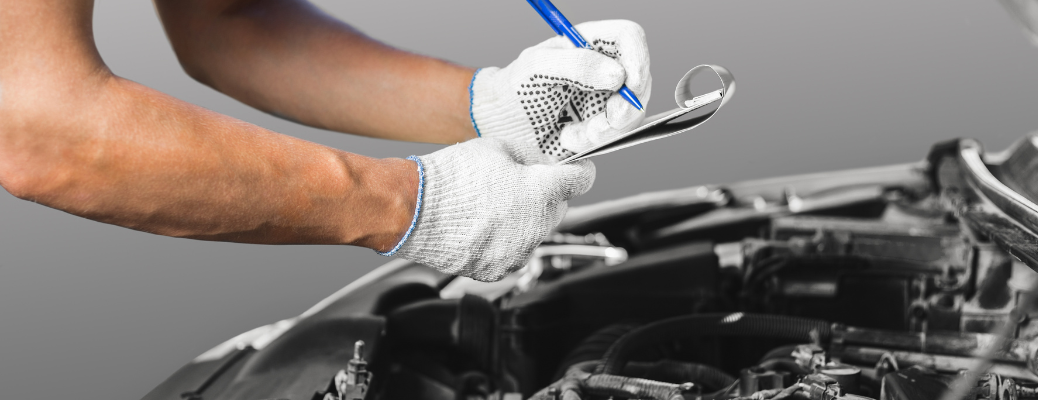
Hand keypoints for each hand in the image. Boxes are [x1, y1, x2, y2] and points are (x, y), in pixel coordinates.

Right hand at [380, 138, 595, 281]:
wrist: (413, 212)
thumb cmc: (450, 179)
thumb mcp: (495, 148)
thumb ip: (527, 157)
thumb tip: (540, 163)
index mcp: (542, 191)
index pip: (580, 180)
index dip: (579, 171)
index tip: (577, 170)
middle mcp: (536, 226)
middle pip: (558, 208)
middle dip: (545, 195)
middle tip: (517, 183)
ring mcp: (518, 252)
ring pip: (535, 233)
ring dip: (524, 220)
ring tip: (491, 206)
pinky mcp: (498, 270)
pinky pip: (513, 252)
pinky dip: (504, 241)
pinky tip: (482, 226)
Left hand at [470, 20, 651, 159]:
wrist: (501, 128)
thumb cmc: (513, 90)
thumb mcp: (537, 68)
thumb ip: (576, 64)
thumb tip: (618, 73)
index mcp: (590, 43)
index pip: (629, 38)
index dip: (639, 58)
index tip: (630, 85)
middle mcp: (603, 69)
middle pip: (641, 81)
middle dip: (624, 108)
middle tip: (601, 123)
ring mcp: (605, 98)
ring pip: (633, 113)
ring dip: (605, 130)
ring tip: (571, 134)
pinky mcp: (602, 126)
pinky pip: (618, 135)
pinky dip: (596, 142)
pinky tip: (570, 139)